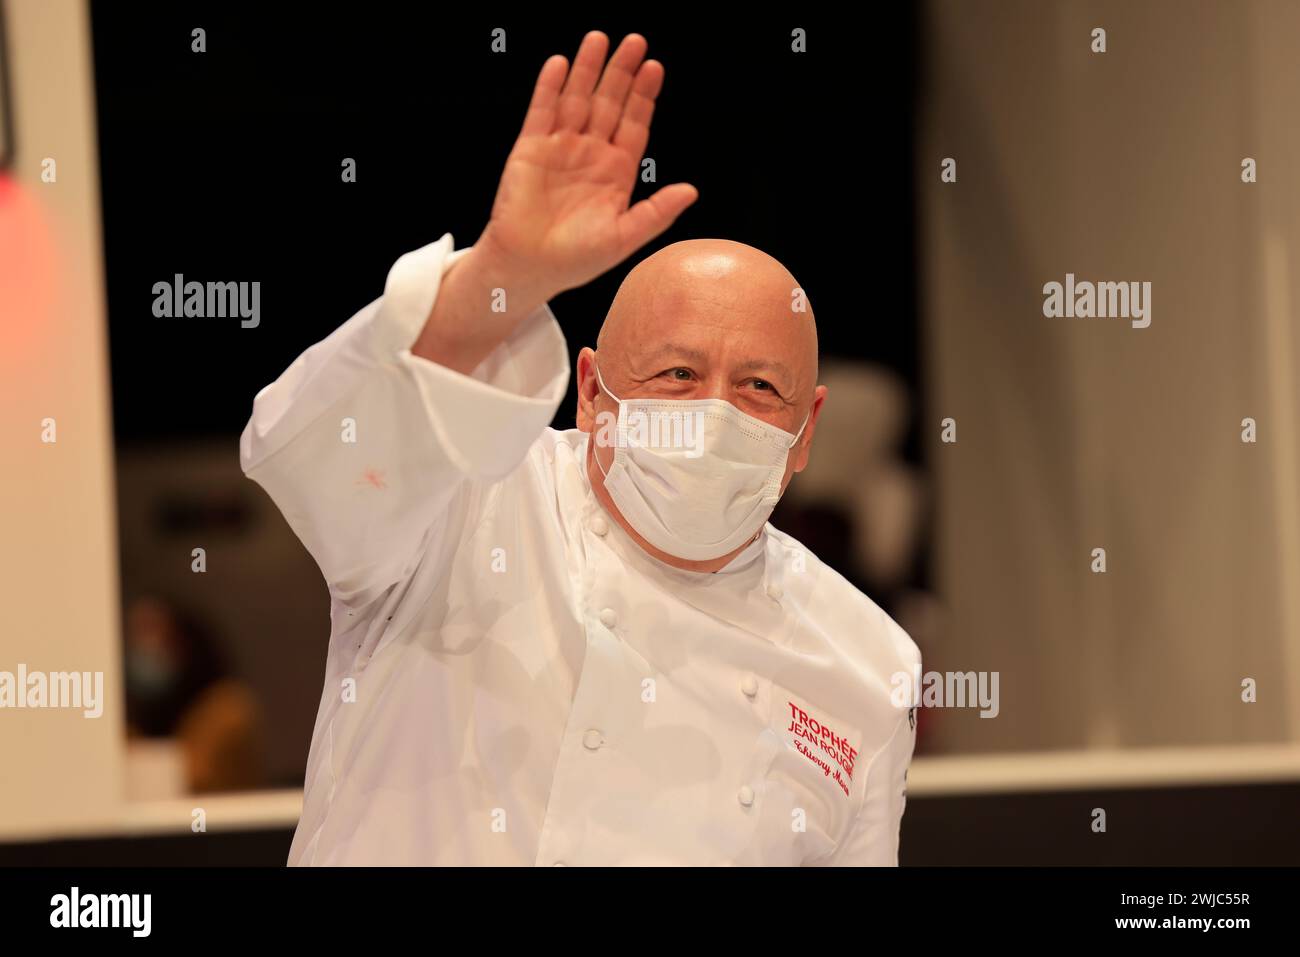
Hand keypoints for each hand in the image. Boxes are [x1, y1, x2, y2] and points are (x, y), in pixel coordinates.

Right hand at [477, 31, 698, 297]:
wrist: (530, 267)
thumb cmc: (576, 259)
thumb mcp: (624, 237)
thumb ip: (657, 212)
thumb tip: (692, 191)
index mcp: (616, 172)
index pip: (634, 125)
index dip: (644, 97)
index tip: (655, 69)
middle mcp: (590, 153)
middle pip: (609, 104)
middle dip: (621, 73)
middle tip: (635, 42)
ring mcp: (560, 148)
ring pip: (577, 100)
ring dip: (587, 70)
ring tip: (600, 39)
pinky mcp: (531, 148)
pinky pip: (542, 111)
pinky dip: (550, 88)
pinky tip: (561, 64)